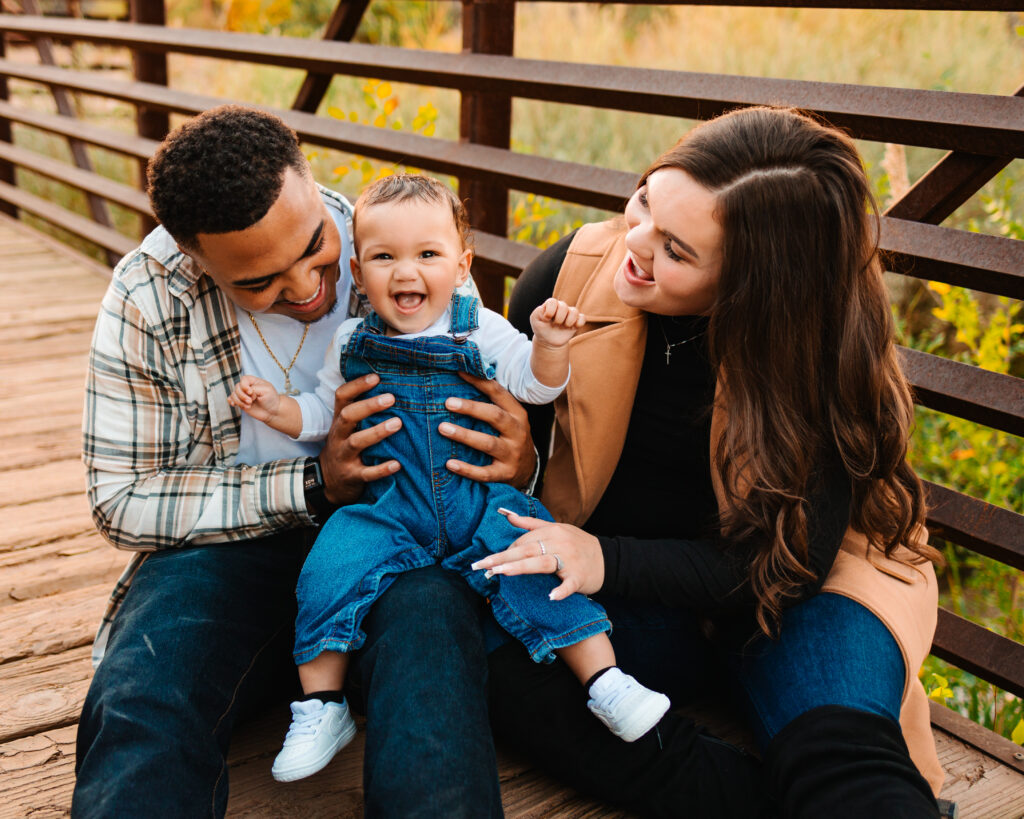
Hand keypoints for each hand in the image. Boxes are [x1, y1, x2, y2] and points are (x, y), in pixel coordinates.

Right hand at [228, 375, 279, 422]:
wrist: (272, 412)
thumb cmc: (271, 399)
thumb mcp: (266, 390)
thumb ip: (255, 388)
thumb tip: (246, 392)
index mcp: (254, 381)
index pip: (243, 379)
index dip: (244, 386)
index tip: (251, 392)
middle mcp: (247, 387)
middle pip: (237, 387)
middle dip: (242, 396)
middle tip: (250, 401)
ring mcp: (243, 395)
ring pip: (233, 394)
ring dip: (239, 401)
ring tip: (248, 406)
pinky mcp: (241, 402)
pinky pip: (231, 399)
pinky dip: (231, 402)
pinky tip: (234, 405)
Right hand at [319, 373, 402, 505]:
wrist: (328, 482)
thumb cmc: (345, 447)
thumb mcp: (347, 428)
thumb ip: (362, 411)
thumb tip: (391, 387)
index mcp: (339, 421)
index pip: (342, 397)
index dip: (357, 386)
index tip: (376, 377)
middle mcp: (338, 436)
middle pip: (348, 416)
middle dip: (368, 406)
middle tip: (391, 398)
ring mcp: (344, 457)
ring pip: (356, 442)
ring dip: (377, 432)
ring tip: (398, 423)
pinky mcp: (352, 476)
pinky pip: (367, 473)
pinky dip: (382, 469)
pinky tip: (397, 464)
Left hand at [440, 372, 535, 487]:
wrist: (528, 469)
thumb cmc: (509, 436)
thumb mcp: (509, 417)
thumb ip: (491, 402)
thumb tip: (462, 375)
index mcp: (517, 414)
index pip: (499, 393)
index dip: (480, 382)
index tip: (459, 372)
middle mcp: (517, 432)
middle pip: (495, 416)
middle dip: (471, 408)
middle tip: (448, 402)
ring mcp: (512, 454)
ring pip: (488, 444)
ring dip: (465, 435)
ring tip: (443, 428)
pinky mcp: (505, 474)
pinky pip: (485, 472)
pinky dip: (467, 469)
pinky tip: (450, 463)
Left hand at [470, 510, 604, 599]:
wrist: (607, 559)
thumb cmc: (577, 544)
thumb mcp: (556, 529)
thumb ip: (531, 524)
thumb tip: (508, 516)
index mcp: (552, 531)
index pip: (523, 541)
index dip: (505, 551)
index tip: (487, 561)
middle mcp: (560, 543)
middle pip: (527, 550)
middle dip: (503, 557)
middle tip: (482, 565)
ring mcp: (570, 560)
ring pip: (542, 563)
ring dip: (521, 567)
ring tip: (502, 572)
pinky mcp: (579, 577)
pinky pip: (569, 584)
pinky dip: (561, 590)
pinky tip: (551, 596)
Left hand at [529, 298, 584, 347]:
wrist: (548, 340)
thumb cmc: (540, 328)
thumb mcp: (534, 320)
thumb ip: (538, 313)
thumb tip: (548, 312)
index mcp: (550, 305)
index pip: (552, 301)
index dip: (550, 311)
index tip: (546, 319)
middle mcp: (561, 307)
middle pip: (563, 306)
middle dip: (558, 318)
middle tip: (555, 324)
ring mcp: (569, 314)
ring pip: (574, 311)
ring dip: (569, 321)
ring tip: (564, 326)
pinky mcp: (576, 322)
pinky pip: (582, 318)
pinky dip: (579, 323)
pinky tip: (572, 328)